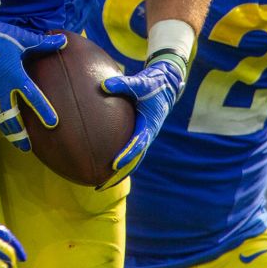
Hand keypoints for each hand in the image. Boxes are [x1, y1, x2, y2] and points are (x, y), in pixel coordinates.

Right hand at [0, 17, 66, 150]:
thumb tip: (64, 41)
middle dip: (20, 135)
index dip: (43, 111)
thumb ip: (42, 43)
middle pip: (11, 119)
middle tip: (28, 148)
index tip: (53, 123)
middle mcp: (2, 90)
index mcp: (15, 76)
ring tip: (17, 143)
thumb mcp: (20, 38)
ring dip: (8, 132)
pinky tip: (2, 125)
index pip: (33, 97)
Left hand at [99, 55, 184, 188]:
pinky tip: (104, 167)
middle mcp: (147, 135)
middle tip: (101, 186)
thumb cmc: (153, 84)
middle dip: (119, 175)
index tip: (114, 165)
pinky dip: (120, 162)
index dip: (127, 155)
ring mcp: (144, 136)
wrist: (166, 85)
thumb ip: (122, 84)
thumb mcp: (140, 82)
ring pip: (132, 161)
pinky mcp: (140, 134)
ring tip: (100, 185)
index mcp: (149, 125)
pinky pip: (129, 152)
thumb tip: (103, 85)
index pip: (137, 144)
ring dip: (118, 174)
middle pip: (134, 161)